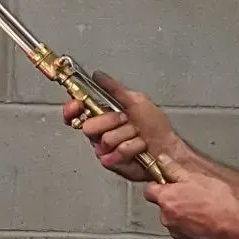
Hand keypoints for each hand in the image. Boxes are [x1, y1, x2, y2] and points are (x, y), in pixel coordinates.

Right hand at [62, 74, 179, 181]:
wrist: (167, 147)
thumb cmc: (155, 126)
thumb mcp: (136, 100)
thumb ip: (114, 88)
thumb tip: (98, 75)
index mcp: (102, 115)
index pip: (76, 112)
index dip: (72, 109)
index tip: (78, 105)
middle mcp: (100, 132)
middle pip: (88, 127)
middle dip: (110, 120)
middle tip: (125, 119)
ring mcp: (105, 149)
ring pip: (105, 139)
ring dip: (127, 135)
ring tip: (137, 135)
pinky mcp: (112, 163)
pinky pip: (116, 153)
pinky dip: (132, 147)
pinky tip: (139, 148)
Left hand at [143, 157, 238, 238]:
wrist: (234, 227)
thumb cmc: (218, 203)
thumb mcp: (197, 178)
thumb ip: (175, 169)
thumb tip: (163, 161)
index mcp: (167, 199)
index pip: (150, 190)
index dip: (159, 185)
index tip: (169, 182)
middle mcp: (167, 217)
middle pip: (164, 206)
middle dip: (175, 200)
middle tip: (193, 194)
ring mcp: (176, 232)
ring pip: (174, 219)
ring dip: (184, 214)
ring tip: (203, 209)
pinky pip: (184, 232)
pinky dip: (192, 227)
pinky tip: (206, 221)